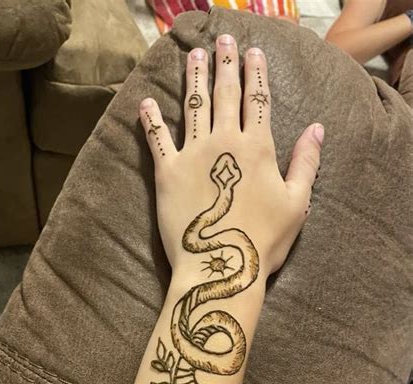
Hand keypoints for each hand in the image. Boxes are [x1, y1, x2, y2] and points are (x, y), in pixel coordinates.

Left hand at [139, 34, 323, 282]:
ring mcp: (193, 154)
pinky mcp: (167, 172)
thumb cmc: (264, 239)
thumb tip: (317, 128)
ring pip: (193, 106)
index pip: (257, 100)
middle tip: (223, 40)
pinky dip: (150, 119)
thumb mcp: (297, 203)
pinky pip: (156, 139)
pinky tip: (145, 102)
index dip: (256, 73)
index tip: (254, 52)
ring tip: (194, 56)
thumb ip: (306, 163)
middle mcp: (224, 142)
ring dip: (193, 78)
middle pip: (224, 94)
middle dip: (225, 64)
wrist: (221, 264)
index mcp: (257, 148)